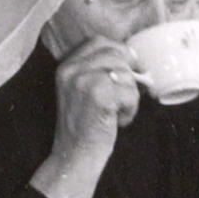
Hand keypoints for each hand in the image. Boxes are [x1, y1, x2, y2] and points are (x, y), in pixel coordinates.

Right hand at [33, 37, 139, 197]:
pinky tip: (118, 121)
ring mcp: (84, 80)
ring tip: (117, 113)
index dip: (120, 51)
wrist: (74, 155)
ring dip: (130, 96)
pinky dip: (131, 109)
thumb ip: (97, 71)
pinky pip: (130, 93)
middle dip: (129, 73)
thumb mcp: (82, 91)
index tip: (131, 66)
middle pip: (116, 54)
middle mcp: (71, 69)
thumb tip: (132, 57)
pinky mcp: (99, 95)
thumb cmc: (85, 126)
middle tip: (129, 94)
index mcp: (66, 66)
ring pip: (126, 74)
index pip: (98, 42)